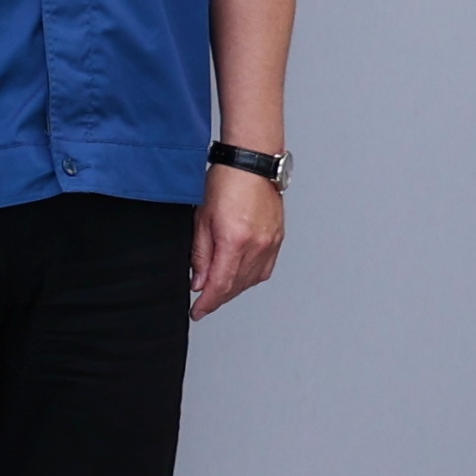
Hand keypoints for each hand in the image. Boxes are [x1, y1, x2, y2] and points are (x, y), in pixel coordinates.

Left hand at [190, 164, 285, 317]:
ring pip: (251, 281)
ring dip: (233, 289)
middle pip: (236, 286)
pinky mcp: (277, 240)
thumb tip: (198, 281)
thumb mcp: (201, 218)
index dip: (207, 303)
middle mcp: (257, 246)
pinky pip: (264, 270)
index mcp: (235, 241)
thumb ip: (200, 254)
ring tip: (218, 288)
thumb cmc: (226, 182)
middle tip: (202, 302)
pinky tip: (238, 276)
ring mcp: (270, 243)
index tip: (197, 312)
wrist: (251, 163)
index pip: (220, 285)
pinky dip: (249, 278)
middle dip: (218, 298)